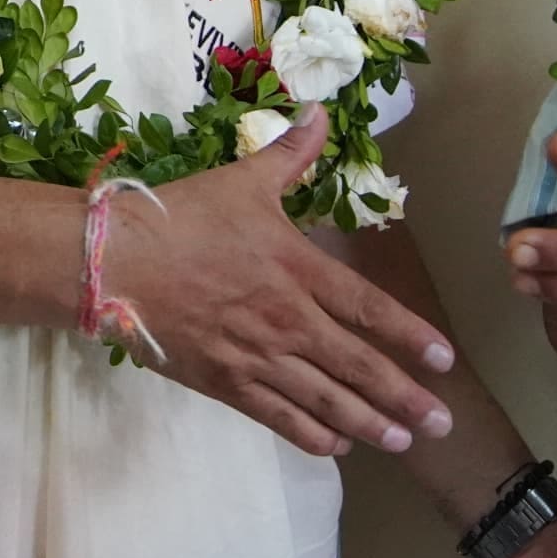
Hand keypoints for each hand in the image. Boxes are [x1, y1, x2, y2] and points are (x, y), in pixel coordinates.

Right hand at [105, 115, 459, 459]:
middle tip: (441, 425)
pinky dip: (312, 435)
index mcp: (297, 268)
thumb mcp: (242, 180)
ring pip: (325, 400)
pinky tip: (337, 446)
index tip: (444, 360)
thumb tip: (321, 111)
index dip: (410, 337)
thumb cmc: (179, 217)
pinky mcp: (224, 383)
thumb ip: (290, 154)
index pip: (369, 309)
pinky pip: (278, 416)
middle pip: (357, 365)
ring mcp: (256, 356)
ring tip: (402, 442)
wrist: (112, 262)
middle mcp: (287, 319)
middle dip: (403, 397)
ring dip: (368, 424)